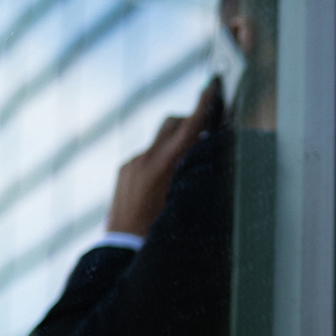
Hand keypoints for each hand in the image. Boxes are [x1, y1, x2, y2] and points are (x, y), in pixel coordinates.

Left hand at [104, 81, 218, 236]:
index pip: (189, 126)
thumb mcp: (187, 201)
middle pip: (173, 124)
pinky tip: (165, 184)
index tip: (213, 86)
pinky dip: (160, 161)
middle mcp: (144, 159)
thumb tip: (211, 154)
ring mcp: (131, 164)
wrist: (121, 250)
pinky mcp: (123, 171)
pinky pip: (146, 157)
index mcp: (163, 166)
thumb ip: (198, 173)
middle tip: (207, 133)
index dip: (204, 105)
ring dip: (175, 145)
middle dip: (190, 123)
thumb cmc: (159, 233)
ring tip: (186, 166)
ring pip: (160, 141)